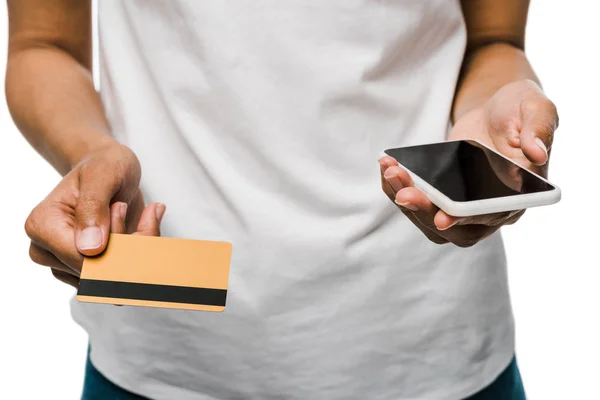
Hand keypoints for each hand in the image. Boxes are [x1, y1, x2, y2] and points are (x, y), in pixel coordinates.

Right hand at [25, 142, 165, 286]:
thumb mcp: (103, 174)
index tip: (126, 211)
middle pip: (98, 273)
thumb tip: (90, 248)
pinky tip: (140, 230)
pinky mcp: (86, 270)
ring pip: (111, 280)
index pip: (82, 259)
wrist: (108, 169)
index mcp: (42, 226)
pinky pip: (118, 278)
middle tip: (146, 214)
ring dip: (137, 253)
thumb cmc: (103, 166)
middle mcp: (48, 251)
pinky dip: (138, 257)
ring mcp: (66, 264)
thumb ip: (94, 207)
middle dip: (131, 248)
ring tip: (139, 218)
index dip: (116, 246)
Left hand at [379, 79, 557, 246]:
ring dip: (407, 201)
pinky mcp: (444, 198)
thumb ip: (539, 128)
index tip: (442, 217)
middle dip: (426, 211)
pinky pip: (420, 205)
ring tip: (391, 170)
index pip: (494, 215)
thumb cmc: (519, 108)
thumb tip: (537, 153)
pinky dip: (399, 189)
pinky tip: (388, 166)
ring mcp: (466, 207)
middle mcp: (493, 209)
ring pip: (432, 221)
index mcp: (521, 193)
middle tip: (403, 191)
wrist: (495, 110)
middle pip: (457, 229)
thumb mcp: (535, 106)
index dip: (468, 218)